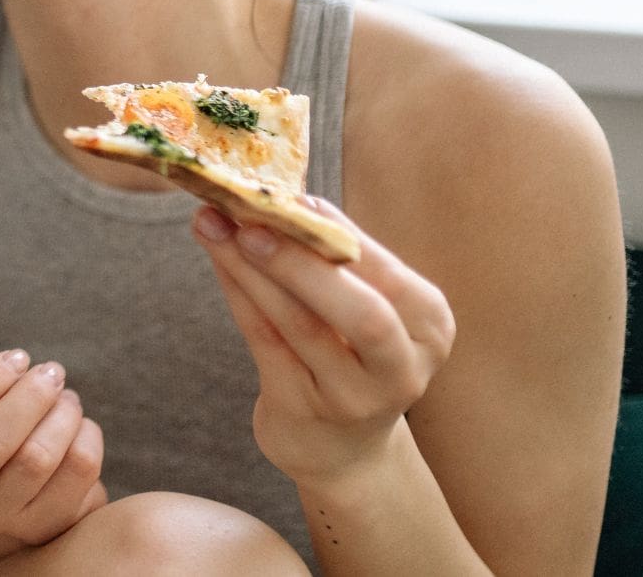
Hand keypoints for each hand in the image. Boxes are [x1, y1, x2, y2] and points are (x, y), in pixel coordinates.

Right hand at [0, 350, 107, 544]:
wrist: (28, 476)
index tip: (17, 358)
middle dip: (29, 396)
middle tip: (51, 372)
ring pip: (35, 460)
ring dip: (60, 415)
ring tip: (67, 397)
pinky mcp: (41, 527)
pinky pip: (75, 472)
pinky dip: (85, 437)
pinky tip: (80, 425)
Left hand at [192, 199, 455, 486]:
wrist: (340, 448)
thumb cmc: (351, 353)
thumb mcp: (366, 306)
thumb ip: (338, 259)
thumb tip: (289, 194)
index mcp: (429, 325)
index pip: (384, 273)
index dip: (337, 232)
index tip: (290, 195)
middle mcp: (402, 367)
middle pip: (359, 312)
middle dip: (299, 261)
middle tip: (247, 218)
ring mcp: (353, 398)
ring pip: (299, 325)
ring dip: (250, 269)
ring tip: (212, 224)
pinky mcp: (303, 411)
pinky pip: (264, 342)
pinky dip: (238, 294)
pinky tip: (217, 260)